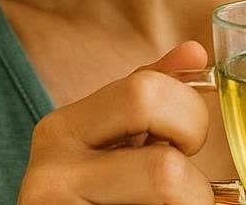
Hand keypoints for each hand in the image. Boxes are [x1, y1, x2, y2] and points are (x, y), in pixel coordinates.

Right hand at [17, 41, 213, 204]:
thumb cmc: (91, 195)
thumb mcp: (112, 144)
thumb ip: (148, 100)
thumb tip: (195, 54)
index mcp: (62, 129)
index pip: (146, 92)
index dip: (188, 116)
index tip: (184, 141)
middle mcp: (51, 173)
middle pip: (165, 168)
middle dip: (194, 182)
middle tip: (182, 192)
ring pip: (169, 199)